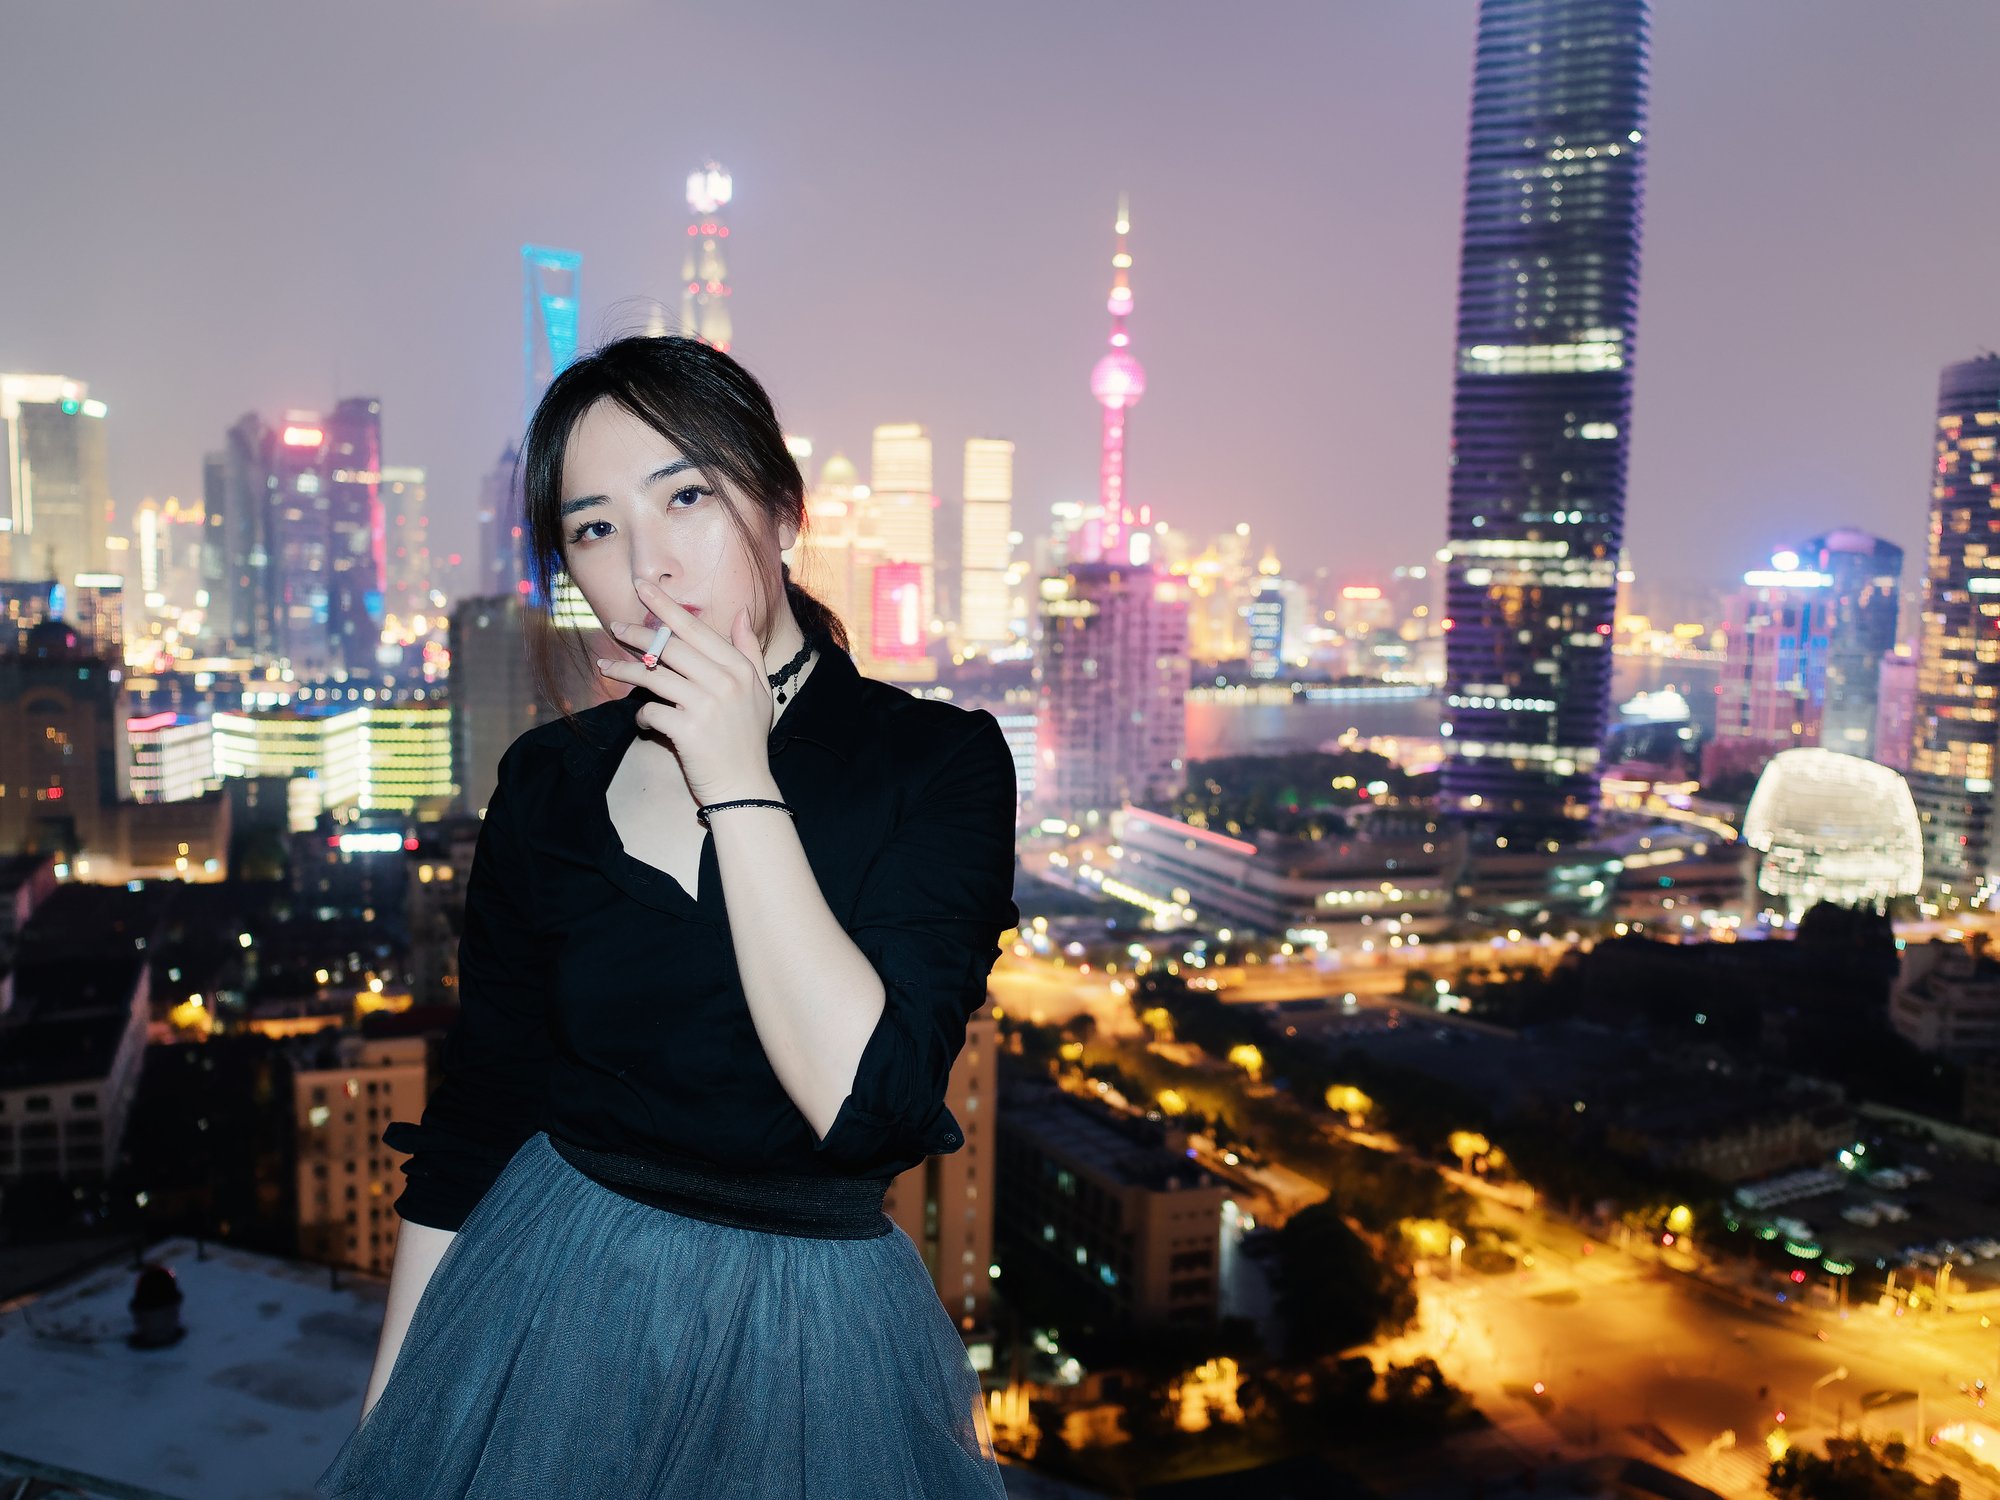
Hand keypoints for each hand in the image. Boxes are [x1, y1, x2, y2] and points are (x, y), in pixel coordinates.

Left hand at [595, 580, 779, 805]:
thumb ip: (749, 650)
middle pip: (670, 648)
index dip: (666, 607)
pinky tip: (642, 721)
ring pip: (653, 676)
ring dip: (625, 671)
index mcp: (740, 669)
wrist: (744, 787)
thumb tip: (741, 612)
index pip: (696, 629)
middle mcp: (724, 682)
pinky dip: (641, 716)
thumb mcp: (760, 691)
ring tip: (605, 667)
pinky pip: (650, 711)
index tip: (642, 587)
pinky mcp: (687, 730)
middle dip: (637, 634)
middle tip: (614, 625)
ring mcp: (706, 706)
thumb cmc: (747, 738)